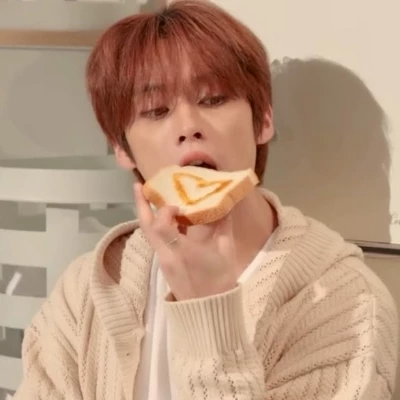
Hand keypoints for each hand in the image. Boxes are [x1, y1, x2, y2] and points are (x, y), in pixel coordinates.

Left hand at [134, 183, 237, 300]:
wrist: (209, 311)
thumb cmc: (220, 282)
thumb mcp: (226, 252)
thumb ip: (224, 226)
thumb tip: (225, 205)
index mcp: (183, 252)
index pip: (162, 225)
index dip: (166, 210)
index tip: (179, 205)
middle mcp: (167, 256)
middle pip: (146, 227)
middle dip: (141, 204)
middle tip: (138, 185)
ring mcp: (162, 262)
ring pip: (148, 234)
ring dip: (147, 214)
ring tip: (149, 197)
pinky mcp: (163, 265)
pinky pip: (156, 241)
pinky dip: (158, 227)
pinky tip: (168, 219)